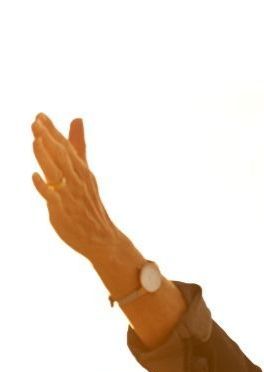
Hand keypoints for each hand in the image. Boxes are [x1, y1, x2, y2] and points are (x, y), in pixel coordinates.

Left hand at [31, 112, 118, 258]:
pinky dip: (45, 188)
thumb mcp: (85, 171)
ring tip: (36, 142)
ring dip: (46, 158)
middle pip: (62, 157)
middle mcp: (77, 181)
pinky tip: (35, 177)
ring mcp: (71, 197)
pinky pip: (54, 199)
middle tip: (36, 123)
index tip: (40, 116)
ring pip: (57, 174)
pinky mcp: (64, 212)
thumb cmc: (88, 203)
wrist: (102, 238)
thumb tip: (77, 118)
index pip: (66, 148)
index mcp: (81, 171)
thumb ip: (78, 145)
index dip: (53, 132)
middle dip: (49, 140)